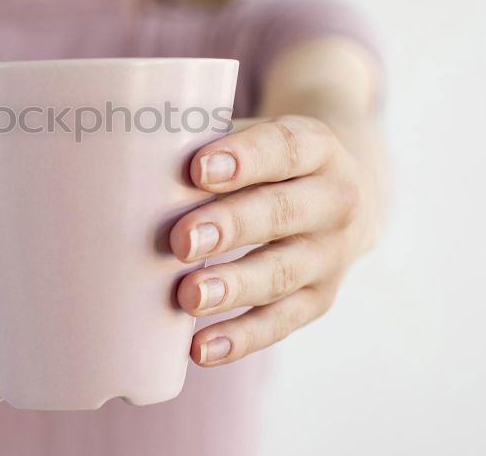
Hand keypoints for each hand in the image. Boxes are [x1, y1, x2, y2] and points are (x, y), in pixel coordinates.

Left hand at [169, 115, 376, 365]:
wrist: (352, 192)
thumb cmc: (274, 162)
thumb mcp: (259, 138)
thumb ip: (210, 147)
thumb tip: (134, 165)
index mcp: (319, 148)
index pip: (285, 149)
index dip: (245, 159)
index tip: (198, 170)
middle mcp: (335, 201)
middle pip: (282, 213)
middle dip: (231, 227)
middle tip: (182, 239)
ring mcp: (331, 256)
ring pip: (282, 273)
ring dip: (234, 287)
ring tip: (189, 296)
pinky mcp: (320, 299)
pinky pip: (280, 323)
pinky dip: (240, 338)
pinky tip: (200, 347)